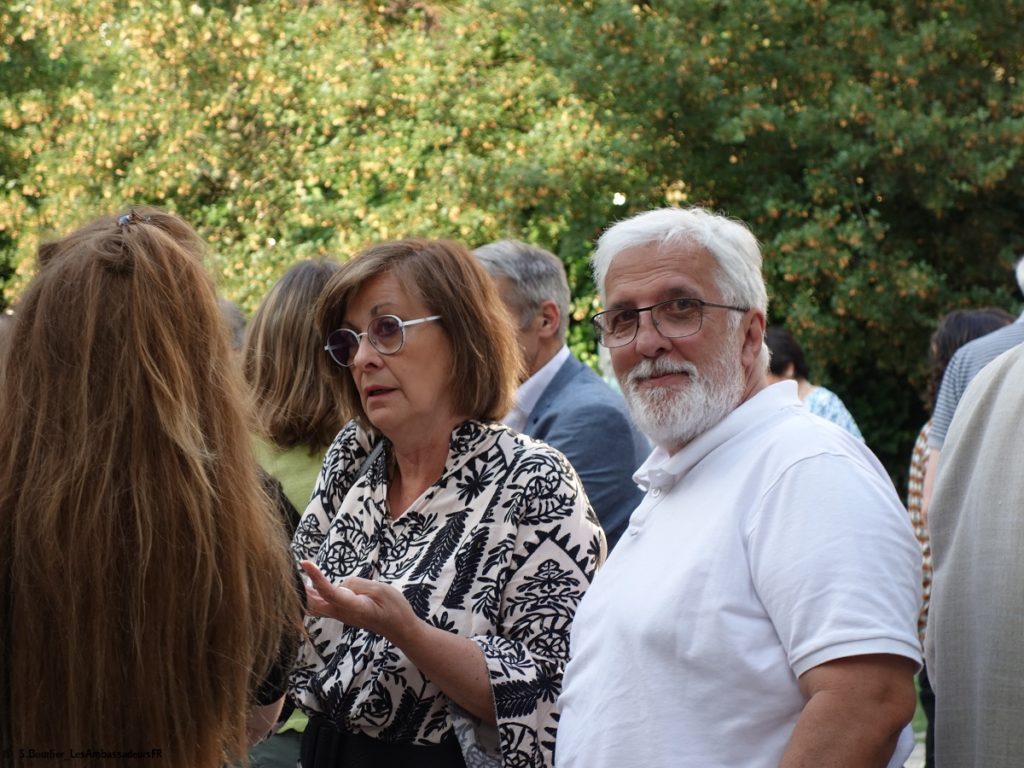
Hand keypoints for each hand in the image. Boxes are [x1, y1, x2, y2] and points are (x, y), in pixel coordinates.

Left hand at [299, 560, 419, 643]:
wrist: (399, 628)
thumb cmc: (394, 609)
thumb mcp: (381, 590)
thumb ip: (359, 584)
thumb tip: (343, 584)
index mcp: (353, 606)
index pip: (329, 591)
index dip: (315, 577)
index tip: (304, 562)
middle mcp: (342, 613)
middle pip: (313, 602)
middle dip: (300, 588)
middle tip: (287, 569)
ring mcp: (341, 615)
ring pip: (315, 606)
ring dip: (304, 593)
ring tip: (293, 576)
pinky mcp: (342, 613)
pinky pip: (322, 605)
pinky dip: (312, 595)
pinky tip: (308, 588)